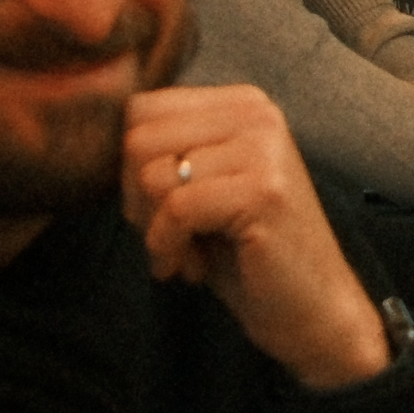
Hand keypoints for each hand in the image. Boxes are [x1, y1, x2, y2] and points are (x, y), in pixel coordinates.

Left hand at [122, 84, 391, 389]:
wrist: (312, 308)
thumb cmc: (248, 253)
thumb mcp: (205, 186)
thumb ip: (169, 152)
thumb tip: (101, 145)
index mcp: (242, 104)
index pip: (142, 110)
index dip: (132, 169)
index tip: (159, 211)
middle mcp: (256, 114)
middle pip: (139, 139)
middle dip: (136, 199)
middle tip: (167, 236)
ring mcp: (263, 149)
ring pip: (152, 175)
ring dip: (154, 229)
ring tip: (186, 253)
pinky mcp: (262, 191)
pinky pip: (176, 209)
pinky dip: (168, 247)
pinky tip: (191, 268)